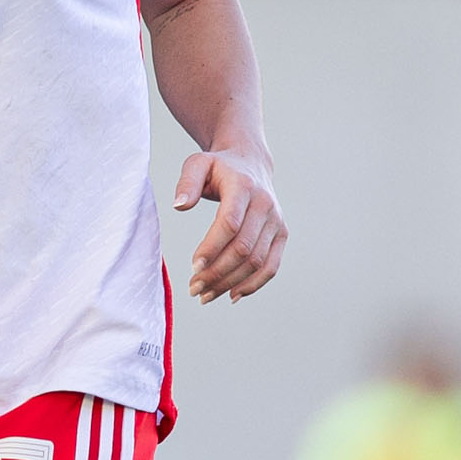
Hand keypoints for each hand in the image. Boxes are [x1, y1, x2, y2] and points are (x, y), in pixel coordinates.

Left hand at [173, 148, 284, 301]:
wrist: (250, 164)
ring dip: (230, 283)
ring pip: (256, 262)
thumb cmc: (218, 168)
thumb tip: (179, 206)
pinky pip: (271, 266)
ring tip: (205, 295)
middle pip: (243, 248)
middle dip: (217, 272)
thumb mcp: (197, 164)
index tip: (192, 266)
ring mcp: (276, 221)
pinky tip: (231, 295)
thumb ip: (187, 182)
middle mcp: (265, 204)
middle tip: (193, 288)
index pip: (230, 223)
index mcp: (243, 186)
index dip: (212, 248)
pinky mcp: (281, 234)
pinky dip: (253, 285)